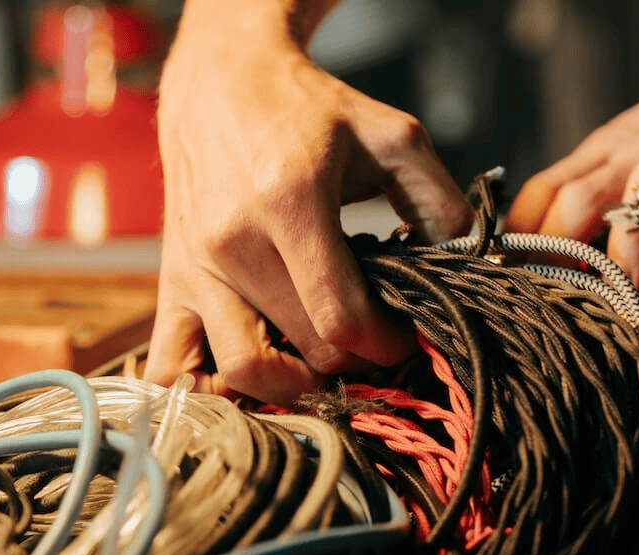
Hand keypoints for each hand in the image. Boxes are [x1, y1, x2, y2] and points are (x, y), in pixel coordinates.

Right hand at [144, 27, 470, 403]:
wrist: (224, 80)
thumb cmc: (308, 109)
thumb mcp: (391, 136)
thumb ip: (439, 201)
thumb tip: (466, 263)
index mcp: (290, 201)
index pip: (341, 317)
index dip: (386, 344)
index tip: (405, 336)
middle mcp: (234, 240)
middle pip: (305, 349)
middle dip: (355, 363)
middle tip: (376, 343)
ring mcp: (195, 266)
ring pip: (244, 371)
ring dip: (294, 386)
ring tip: (325, 366)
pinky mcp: (171, 278)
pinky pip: (174, 364)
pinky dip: (212, 389)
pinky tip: (254, 377)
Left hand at [506, 25, 638, 285]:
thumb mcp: (635, 142)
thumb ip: (596, 182)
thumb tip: (545, 233)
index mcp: (607, 150)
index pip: (545, 188)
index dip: (519, 233)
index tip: (503, 275)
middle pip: (579, 199)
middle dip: (557, 251)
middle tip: (552, 302)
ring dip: (630, 249)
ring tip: (625, 299)